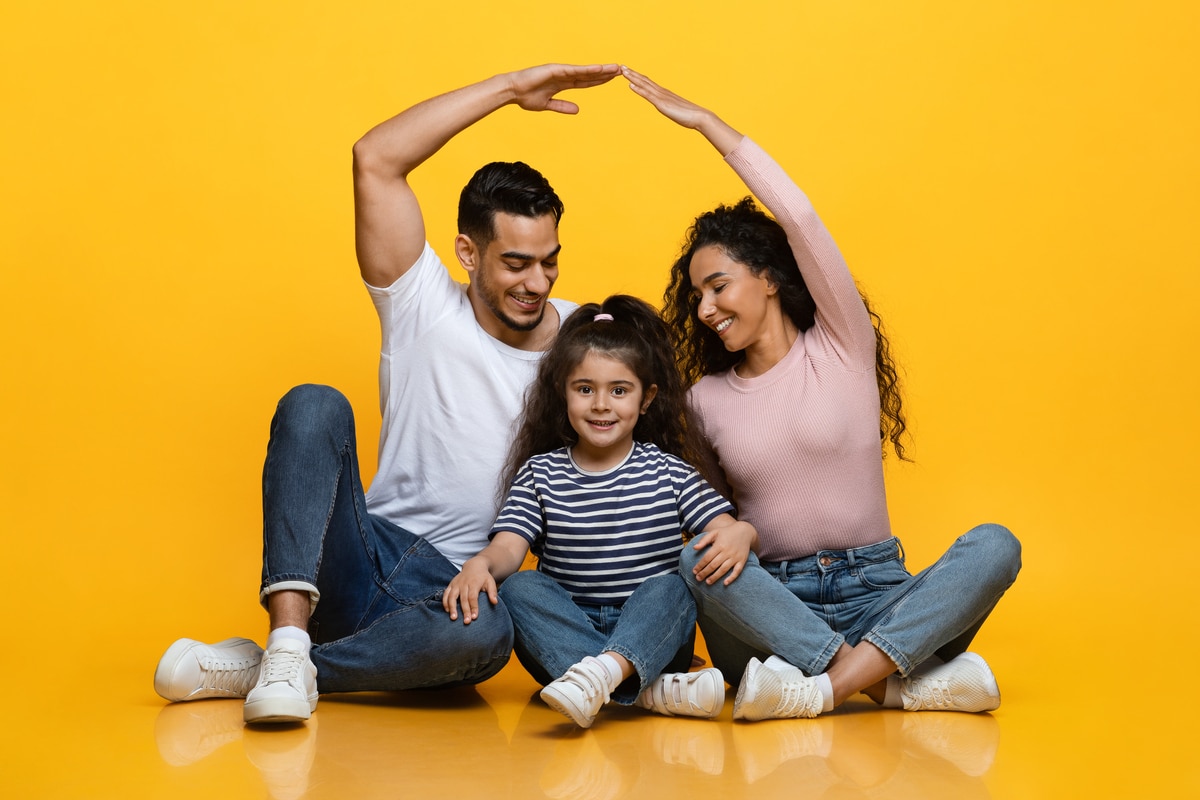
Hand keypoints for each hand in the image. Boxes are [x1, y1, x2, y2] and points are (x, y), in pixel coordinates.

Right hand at [443, 557, 497, 623]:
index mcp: (474, 583)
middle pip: (463, 599)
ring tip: (453, 618)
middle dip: (464, 611)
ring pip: (452, 596)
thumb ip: (493, 592)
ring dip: (452, 607)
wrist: (474, 566)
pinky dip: (445, 602)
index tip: (474, 617)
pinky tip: (447, 611)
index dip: (473, 607)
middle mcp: (463, 583)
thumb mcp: (490, 582)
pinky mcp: (451, 584)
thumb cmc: (483, 577)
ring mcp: (456, 584)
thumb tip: (495, 602)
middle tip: (466, 622)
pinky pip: (446, 593)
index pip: (473, 597)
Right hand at [507, 63, 620, 113]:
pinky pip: (574, 70)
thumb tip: (578, 110)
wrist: (512, 92)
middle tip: (621, 71)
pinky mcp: (555, 70)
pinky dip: (587, 69)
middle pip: (589, 75)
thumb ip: (562, 106)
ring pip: (585, 71)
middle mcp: (564, 76)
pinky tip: (599, 69)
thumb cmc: (526, 97)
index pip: (586, 82)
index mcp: (563, 84)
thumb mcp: (548, 105)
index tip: (612, 79)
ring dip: (601, 69)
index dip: (599, 81)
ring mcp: (560, 71)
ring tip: (616, 68)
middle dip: (605, 73)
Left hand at [621, 65, 741, 154]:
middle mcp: (662, 92)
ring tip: (623, 71)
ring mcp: (662, 97)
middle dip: (633, 73)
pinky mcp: (662, 104)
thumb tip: (668, 109)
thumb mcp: (676, 111)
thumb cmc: (690, 116)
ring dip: (632, 77)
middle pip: (645, 80)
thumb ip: (671, 108)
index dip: (639, 77)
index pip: (649, 83)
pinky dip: (638, 89)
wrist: (700, 117)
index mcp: (665, 94)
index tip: (630, 72)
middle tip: (622, 66)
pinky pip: (648, 95)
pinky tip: (630, 85)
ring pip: (644, 84)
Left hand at [692, 520, 756, 585]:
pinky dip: (731, 578)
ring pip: (723, 569)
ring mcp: (735, 557)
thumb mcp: (715, 533)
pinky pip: (737, 571)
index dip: (700, 565)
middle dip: (705, 573)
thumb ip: (704, 540)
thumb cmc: (727, 532)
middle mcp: (727, 552)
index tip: (694, 571)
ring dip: (715, 577)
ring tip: (708, 582)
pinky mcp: (742, 561)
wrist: (745, 531)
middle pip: (714, 565)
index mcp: (719, 545)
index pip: (707, 558)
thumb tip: (694, 548)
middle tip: (698, 578)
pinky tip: (725, 583)